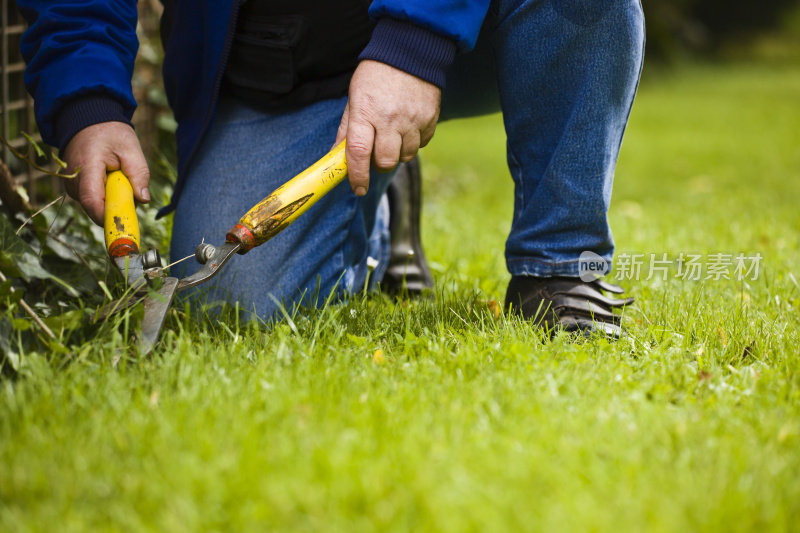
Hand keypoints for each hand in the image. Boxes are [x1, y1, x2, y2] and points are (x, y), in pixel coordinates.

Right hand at [62, 122, 149, 224]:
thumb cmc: (111, 134)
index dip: (107, 216)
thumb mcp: (131, 149)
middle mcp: (73, 177)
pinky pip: (91, 199)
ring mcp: (70, 182)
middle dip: (114, 207)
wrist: (88, 120)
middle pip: (93, 207)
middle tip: (130, 192)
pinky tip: (110, 181)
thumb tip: (143, 200)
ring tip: (118, 179)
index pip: (91, 201)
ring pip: (92, 205)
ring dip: (109, 200)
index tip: (125, 222)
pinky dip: (104, 195)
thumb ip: (139, 174)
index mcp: (87, 166)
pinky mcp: (73, 185)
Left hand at [335, 60, 440, 195]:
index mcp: (365, 112)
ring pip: (405, 156)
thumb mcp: (354, 98)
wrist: (410, 51)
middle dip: (379, 163)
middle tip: (376, 152)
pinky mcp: (430, 118)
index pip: (360, 152)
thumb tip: (337, 156)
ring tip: (393, 135)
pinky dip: (413, 142)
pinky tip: (407, 126)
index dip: (357, 175)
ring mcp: (412, 119)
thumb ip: (346, 129)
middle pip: (386, 161)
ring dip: (397, 153)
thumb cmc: (376, 76)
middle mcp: (390, 118)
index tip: (358, 188)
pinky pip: (421, 144)